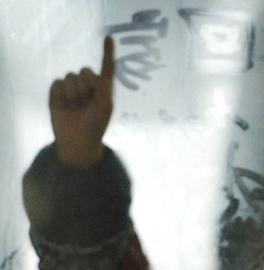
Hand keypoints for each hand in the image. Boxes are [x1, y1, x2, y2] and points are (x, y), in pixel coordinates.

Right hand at [50, 36, 114, 166]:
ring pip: (70, 77)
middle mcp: (88, 85)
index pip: (106, 67)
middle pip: (84, 71)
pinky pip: (57, 83)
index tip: (109, 37)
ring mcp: (72, 88)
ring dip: (73, 94)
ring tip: (76, 108)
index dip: (107, 52)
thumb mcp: (105, 106)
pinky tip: (64, 107)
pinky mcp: (57, 92)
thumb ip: (103, 87)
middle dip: (85, 88)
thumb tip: (94, 74)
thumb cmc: (95, 125)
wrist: (77, 141)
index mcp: (103, 88)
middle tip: (86, 105)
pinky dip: (61, 96)